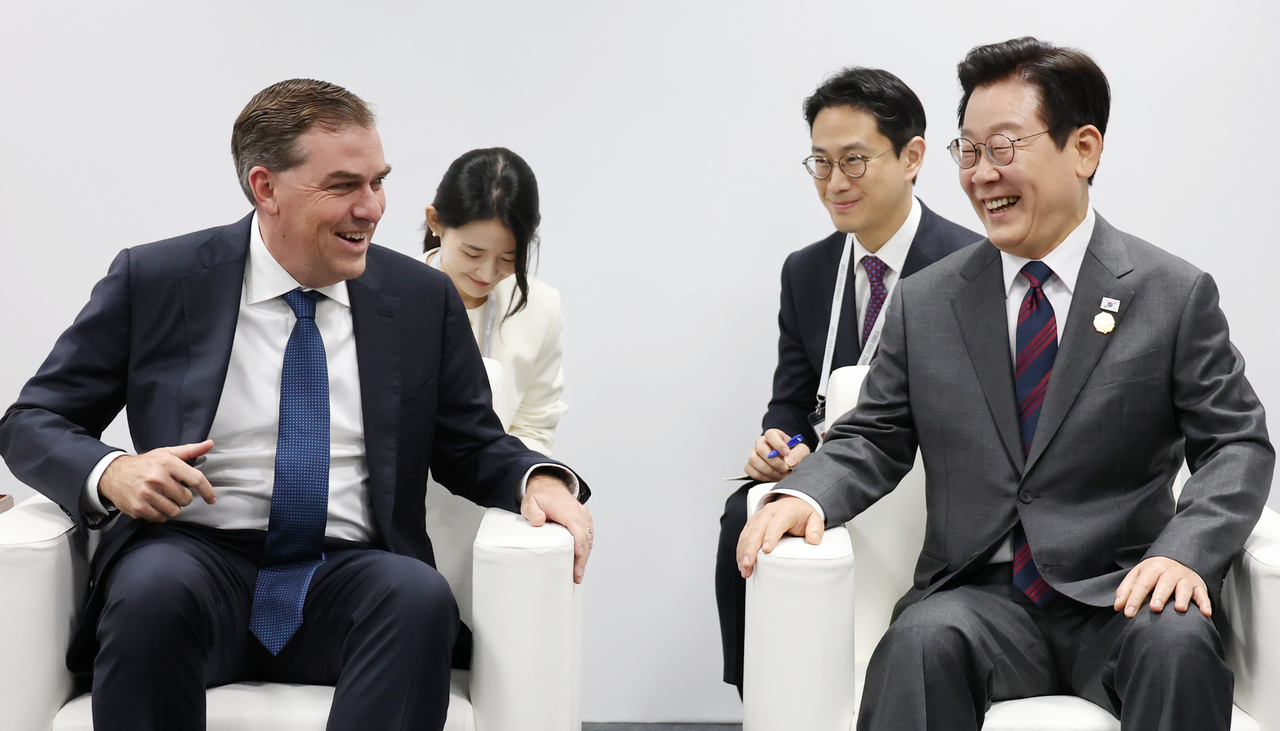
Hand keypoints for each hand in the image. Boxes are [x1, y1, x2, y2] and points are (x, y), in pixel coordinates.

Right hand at [98, 440, 216, 521]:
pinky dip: (159, 514)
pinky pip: (160, 518)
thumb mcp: (166, 453)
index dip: (207, 491)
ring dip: (171, 507)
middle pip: (186, 499)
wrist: (113, 474)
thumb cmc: (144, 465)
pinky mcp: (139, 508)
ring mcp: (147, 494)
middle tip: (171, 491)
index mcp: (167, 463)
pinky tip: (152, 504)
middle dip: (182, 498)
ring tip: (161, 498)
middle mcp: (157, 478)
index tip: (211, 498)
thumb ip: (190, 450)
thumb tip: (209, 444)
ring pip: (174, 511)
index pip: (196, 479)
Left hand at [521, 473, 592, 583]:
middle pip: (585, 536)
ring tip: (578, 574)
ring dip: (585, 557)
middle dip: (583, 556)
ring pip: (589, 539)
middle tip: (577, 574)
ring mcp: (584, 517)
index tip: (579, 553)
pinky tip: (580, 564)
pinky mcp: (585, 522)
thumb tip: (538, 521)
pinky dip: (586, 551)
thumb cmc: (540, 498)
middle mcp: (578, 512)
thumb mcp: (530, 502)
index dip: (579, 540)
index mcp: (566, 508)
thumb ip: (533, 511)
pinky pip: (588, 537)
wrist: (550, 488)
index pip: (576, 525)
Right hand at [736, 495, 822, 578]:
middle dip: (751, 548)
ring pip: (747, 534)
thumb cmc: (802, 515)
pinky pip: (743, 537)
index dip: (770, 536)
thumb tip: (814, 539)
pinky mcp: (751, 524)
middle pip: (757, 530)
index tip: (767, 550)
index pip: (776, 523)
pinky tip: (741, 563)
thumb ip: (816, 528)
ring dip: (743, 552)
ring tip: (744, 569)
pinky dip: (740, 550)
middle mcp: (768, 512)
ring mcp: (758, 518)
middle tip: (749, 564)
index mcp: (785, 511)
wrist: (792, 504)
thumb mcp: (814, 518)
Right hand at [743, 429, 810, 481]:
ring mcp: (754, 453)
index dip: (778, 444)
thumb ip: (798, 453)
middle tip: (784, 468)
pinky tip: (771, 477)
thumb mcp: (801, 451)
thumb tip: (789, 460)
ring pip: (753, 460)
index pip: (770, 434)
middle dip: (773, 461)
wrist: (789, 465)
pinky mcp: (750, 465)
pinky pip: (750, 469)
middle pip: (760, 449)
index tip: (786, 453)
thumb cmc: (794, 455)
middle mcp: (761, 443)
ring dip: (768, 470)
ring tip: (780, 474)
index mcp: (774, 435)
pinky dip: (761, 476)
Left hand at [1114, 556, 1210, 617]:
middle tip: (1154, 608)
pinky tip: (1206, 613)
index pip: (1142, 584)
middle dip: (1159, 596)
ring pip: (1184, 587)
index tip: (1128, 613)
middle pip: (1164, 583)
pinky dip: (1205, 603)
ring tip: (1179, 609)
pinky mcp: (1198, 585)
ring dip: (1182, 597)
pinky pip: (1202, 594)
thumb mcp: (1138, 575)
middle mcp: (1169, 571)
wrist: (1176, 560)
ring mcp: (1185, 578)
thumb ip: (1126, 590)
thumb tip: (1118, 607)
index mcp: (1152, 568)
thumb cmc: (1153, 573)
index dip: (1134, 599)